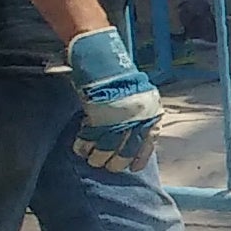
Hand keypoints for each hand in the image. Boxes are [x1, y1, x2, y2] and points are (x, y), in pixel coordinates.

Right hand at [64, 26, 162, 177]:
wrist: (105, 62)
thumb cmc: (123, 78)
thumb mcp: (142, 97)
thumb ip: (141, 116)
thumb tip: (138, 135)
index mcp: (149, 114)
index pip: (148, 143)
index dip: (140, 157)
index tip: (135, 168)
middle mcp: (136, 119)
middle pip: (126, 150)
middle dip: (117, 161)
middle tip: (109, 166)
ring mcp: (116, 119)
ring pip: (107, 148)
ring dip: (98, 157)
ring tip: (93, 160)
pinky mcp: (97, 116)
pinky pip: (90, 137)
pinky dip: (84, 145)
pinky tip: (80, 149)